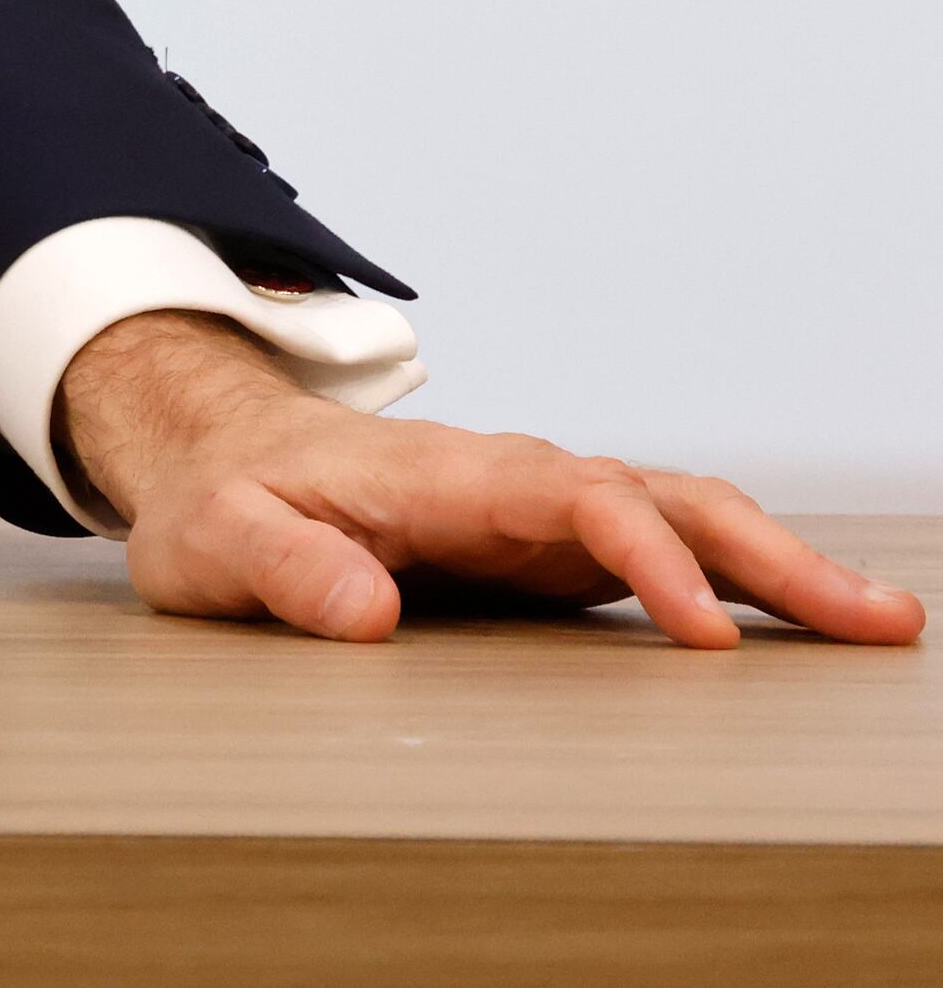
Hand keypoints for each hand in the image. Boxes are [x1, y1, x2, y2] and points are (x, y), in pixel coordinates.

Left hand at [57, 308, 924, 648]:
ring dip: (776, 567)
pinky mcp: (546, 548)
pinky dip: (736, 580)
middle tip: (869, 617)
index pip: (574, 497)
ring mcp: (536, 513)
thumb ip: (284, 565)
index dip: (646, 557)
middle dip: (768, 556)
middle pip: (660, 499)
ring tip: (876, 621)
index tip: (704, 636)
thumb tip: (363, 608)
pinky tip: (800, 621)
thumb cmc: (219, 498)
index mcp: (444, 474)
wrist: (218, 457)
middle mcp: (509, 481)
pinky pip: (662, 552)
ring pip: (679, 520)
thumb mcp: (217, 537)